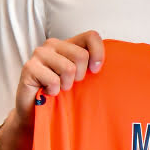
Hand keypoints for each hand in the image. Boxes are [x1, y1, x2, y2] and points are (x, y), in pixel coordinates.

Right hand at [0, 31, 104, 149]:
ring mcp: (40, 54)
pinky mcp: (29, 67)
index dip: (98, 53)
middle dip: (80, 76)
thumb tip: (120, 67)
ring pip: (68, 68)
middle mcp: (53, 44)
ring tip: (59, 89)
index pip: (91, 36)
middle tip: (71, 85)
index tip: (96, 71)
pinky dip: (54, 91)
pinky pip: (53, 79)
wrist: (36, 113)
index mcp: (69, 44)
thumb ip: (94, 68)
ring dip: (66, 85)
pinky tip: (48, 92)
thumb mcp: (82, 80)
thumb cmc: (63, 96)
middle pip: (81, 55)